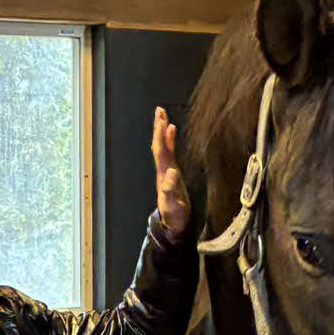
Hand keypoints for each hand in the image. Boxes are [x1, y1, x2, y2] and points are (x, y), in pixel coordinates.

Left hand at [152, 107, 190, 240]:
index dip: (161, 136)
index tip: (162, 121)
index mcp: (164, 174)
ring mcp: (167, 170)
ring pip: (163, 146)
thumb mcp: (173, 205)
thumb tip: (171, 174)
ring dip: (162, 131)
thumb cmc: (174, 216)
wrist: (174, 223)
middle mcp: (163, 169)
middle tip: (159, 111)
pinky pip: (170, 152)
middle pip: (159, 145)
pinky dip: (170, 140)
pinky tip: (172, 130)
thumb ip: (171, 190)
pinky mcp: (173, 172)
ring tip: (163, 115)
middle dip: (159, 128)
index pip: (161, 151)